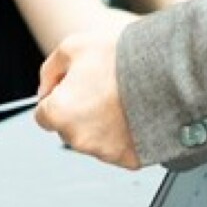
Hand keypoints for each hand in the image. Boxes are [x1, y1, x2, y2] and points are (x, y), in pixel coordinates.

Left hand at [35, 26, 138, 168]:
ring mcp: (104, 152)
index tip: (71, 88)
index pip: (43, 115)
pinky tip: (131, 112)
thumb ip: (49, 70)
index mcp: (59, 113)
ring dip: (100, 123)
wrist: (163, 74)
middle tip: (99, 88)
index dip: (56, 97)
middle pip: (68, 128)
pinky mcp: (128, 159)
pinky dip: (122, 134)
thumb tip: (44, 88)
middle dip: (78, 111)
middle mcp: (79, 139)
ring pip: (92, 139)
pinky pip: (118, 147)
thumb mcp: (71, 47)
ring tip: (119, 98)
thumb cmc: (119, 60)